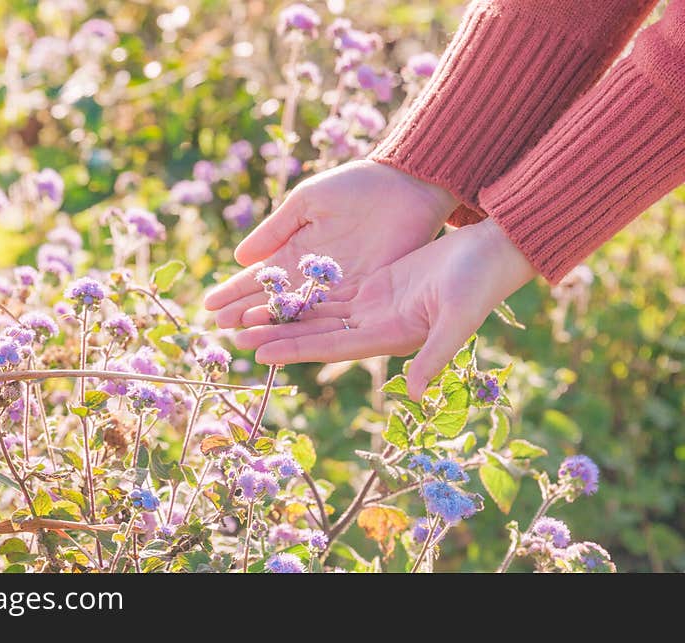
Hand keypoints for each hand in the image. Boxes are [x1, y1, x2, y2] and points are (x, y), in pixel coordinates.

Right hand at [203, 160, 455, 326]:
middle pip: (275, 300)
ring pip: (299, 312)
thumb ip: (276, 229)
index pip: (259, 276)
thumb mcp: (307, 202)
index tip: (210, 305)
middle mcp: (313, 275)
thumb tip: (240, 257)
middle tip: (220, 328)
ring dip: (271, 326)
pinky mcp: (363, 294)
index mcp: (296, 250)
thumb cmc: (354, 185)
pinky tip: (285, 337)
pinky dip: (307, 326)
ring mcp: (337, 287)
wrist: (404, 185)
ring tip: (243, 337)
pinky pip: (331, 314)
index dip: (235, 290)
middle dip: (246, 313)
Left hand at [233, 219, 537, 400]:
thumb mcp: (458, 318)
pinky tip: (279, 289)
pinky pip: (333, 289)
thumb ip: (435, 355)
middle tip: (237, 335)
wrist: (492, 252)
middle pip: (317, 332)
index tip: (260, 354)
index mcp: (391, 338)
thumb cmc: (480, 283)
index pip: (332, 348)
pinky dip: (306, 291)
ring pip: (320, 312)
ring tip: (248, 313)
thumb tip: (417, 393)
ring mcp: (375, 306)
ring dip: (286, 313)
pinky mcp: (377, 284)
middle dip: (278, 333)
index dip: (295, 350)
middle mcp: (377, 327)